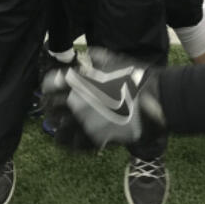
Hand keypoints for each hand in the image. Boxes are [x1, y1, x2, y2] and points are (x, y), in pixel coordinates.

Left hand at [41, 48, 166, 149]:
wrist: (155, 100)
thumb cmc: (134, 78)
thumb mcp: (113, 61)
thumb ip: (96, 58)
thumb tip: (88, 57)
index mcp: (79, 83)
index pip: (50, 84)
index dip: (49, 86)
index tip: (50, 88)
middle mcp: (78, 103)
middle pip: (51, 109)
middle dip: (50, 108)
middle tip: (51, 108)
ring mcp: (86, 124)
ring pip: (60, 132)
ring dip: (58, 129)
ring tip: (59, 128)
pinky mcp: (97, 140)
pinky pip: (76, 147)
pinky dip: (72, 145)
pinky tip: (71, 143)